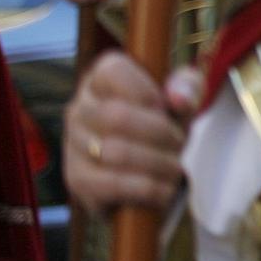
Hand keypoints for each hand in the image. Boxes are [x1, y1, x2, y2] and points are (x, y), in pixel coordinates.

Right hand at [63, 52, 202, 214]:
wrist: (148, 168)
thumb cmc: (164, 121)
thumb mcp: (184, 98)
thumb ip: (188, 87)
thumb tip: (179, 98)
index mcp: (101, 78)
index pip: (114, 72)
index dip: (148, 92)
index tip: (169, 109)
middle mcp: (79, 108)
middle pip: (117, 116)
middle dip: (161, 133)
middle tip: (180, 143)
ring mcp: (73, 145)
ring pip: (115, 152)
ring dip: (158, 163)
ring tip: (175, 167)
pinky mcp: (77, 179)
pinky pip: (111, 185)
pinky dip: (147, 188)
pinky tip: (164, 188)